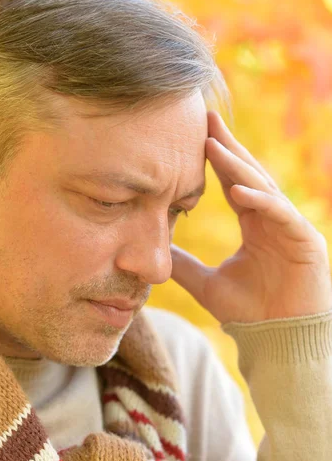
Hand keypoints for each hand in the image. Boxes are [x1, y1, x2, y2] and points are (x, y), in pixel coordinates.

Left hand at [170, 111, 331, 323]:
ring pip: (263, 188)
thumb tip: (154, 250)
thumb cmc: (248, 313)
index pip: (232, 182)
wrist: (276, 343)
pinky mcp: (306, 241)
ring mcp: (291, 227)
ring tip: (212, 144)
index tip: (192, 135)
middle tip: (204, 118)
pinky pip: (281, 215)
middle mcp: (272, 219)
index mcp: (253, 224)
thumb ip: (183, 264)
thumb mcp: (206, 283)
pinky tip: (236, 190)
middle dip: (226, 146)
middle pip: (248, 174)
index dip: (214, 159)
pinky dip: (260, 201)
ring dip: (238, 166)